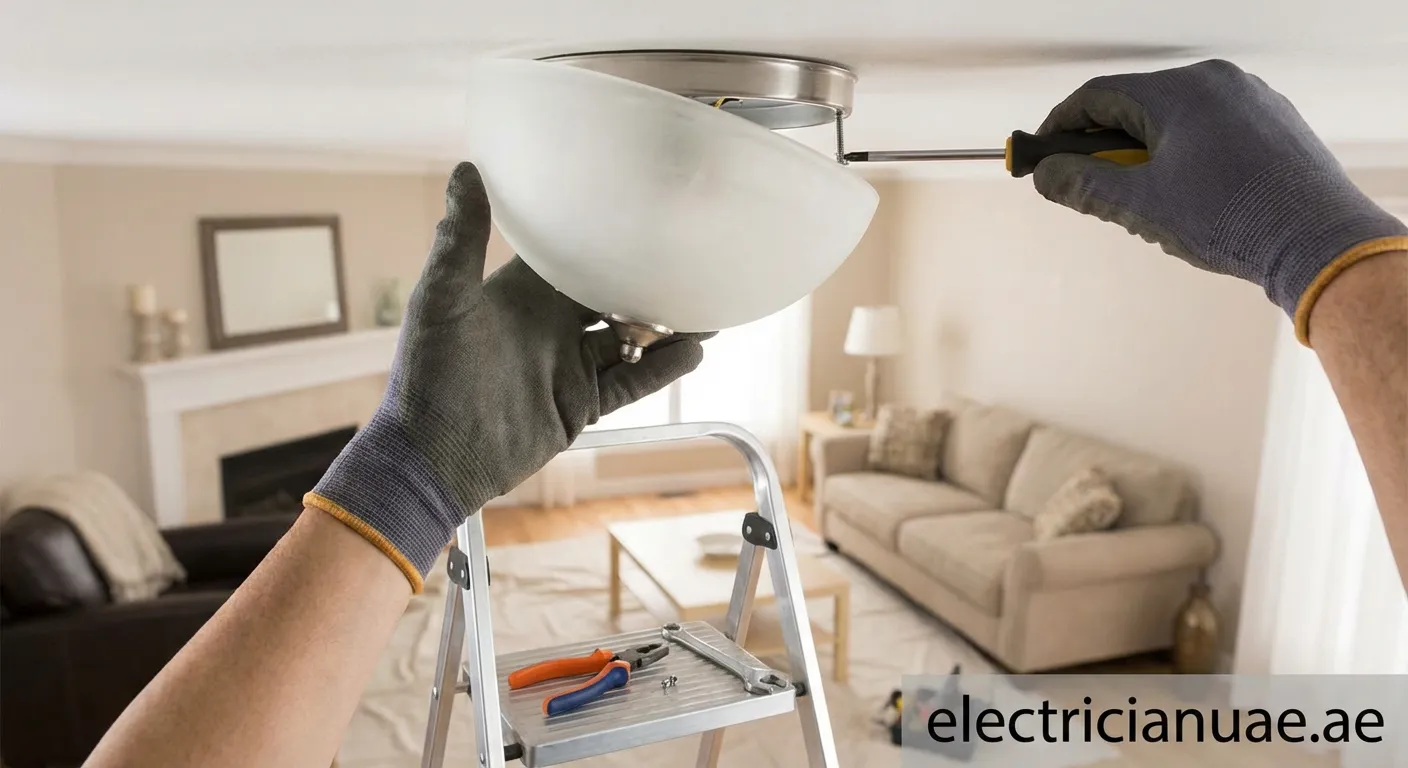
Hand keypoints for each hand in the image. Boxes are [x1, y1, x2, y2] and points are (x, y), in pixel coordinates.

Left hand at [305, 163, 708, 590]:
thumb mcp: (442, 298)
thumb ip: (462, 238)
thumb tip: (467, 168)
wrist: (434, 457)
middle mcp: (550, 324)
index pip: (573, 255)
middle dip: (649, 279)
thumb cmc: (428, 373)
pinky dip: (662, 368)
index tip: (644, 211)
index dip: (606, 236)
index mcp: (520, 292)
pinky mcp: (580, 404)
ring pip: (630, 337)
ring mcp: (568, 366)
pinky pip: (630, 381)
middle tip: (694, 258)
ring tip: (711, 307)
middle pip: (611, 293)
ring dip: (667, 323)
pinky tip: (693, 352)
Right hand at [1032, 59, 1407, 344]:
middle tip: (1089, 188)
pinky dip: (1183, 158)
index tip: (1042, 154)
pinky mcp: (1273, 124)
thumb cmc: (1235, 218)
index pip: (1098, 97)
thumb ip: (1084, 185)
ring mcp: (1250, 101)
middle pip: (1137, 108)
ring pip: (1174, 122)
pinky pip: (1210, 131)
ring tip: (1147, 205)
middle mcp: (1217, 83)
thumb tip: (1047, 175)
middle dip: (1105, 149)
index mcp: (1180, 92)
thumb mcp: (1141, 206)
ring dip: (1145, 157)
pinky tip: (1189, 200)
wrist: (1317, 240)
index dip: (1061, 127)